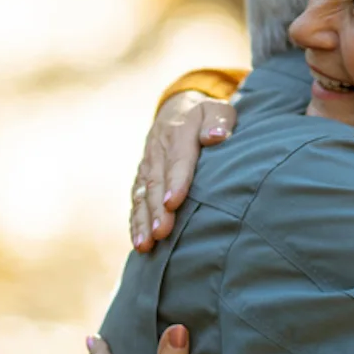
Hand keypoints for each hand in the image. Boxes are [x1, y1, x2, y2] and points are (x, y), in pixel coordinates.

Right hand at [131, 92, 237, 251]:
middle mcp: (157, 151)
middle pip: (155, 183)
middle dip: (157, 209)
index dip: (175, 182)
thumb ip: (218, 120)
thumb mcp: (216, 109)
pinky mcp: (142, 177)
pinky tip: (139, 243)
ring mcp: (147, 165)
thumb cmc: (205, 114)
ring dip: (143, 220)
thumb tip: (217, 136)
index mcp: (177, 134)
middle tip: (161, 232)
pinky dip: (136, 221)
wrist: (176, 108)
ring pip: (141, 195)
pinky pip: (135, 200)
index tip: (174, 203)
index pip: (177, 160)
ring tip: (146, 244)